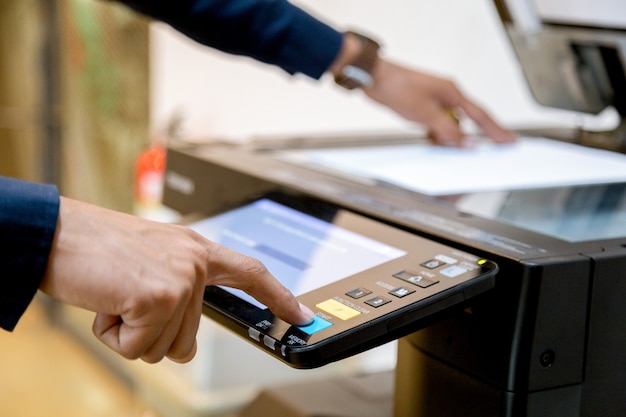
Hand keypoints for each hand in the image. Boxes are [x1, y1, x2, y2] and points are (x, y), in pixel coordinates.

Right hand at [40, 197, 313, 362]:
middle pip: (190, 339)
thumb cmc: (98, 249)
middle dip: (152, 333)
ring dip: (132, 334)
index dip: (278, 297)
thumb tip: (186, 343)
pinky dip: (115, 336)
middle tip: (126, 300)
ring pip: (165, 347)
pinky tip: (106, 303)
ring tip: (116, 297)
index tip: (299, 316)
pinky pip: (138, 347)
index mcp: (196, 249)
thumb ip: (180, 291)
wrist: (58, 234)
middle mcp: (194, 261)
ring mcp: (181, 278)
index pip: (251, 273)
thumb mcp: (152, 261)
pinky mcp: (159, 296)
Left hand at [365, 58, 516, 146]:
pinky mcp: (423, 106)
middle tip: (480, 150)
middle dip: (468, 137)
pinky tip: (428, 138)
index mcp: (453, 93)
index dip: (496, 131)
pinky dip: (434, 133)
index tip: (509, 141)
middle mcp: (447, 96)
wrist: (374, 79)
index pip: (481, 116)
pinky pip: (436, 124)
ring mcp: (435, 101)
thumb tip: (468, 143)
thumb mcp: (426, 115)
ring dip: (445, 137)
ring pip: (449, 125)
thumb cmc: (398, 88)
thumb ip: (449, 131)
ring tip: (437, 142)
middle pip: (466, 122)